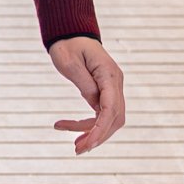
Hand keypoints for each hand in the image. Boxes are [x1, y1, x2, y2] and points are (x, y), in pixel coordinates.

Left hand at [49, 34, 123, 154]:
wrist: (71, 34)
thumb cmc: (68, 46)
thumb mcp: (69, 63)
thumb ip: (84, 85)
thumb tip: (96, 107)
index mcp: (109, 74)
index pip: (110, 108)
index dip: (100, 129)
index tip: (86, 144)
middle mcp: (116, 82)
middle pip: (115, 118)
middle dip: (97, 136)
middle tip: (77, 149)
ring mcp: (113, 87)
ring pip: (111, 119)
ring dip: (95, 133)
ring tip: (76, 145)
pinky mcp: (106, 92)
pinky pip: (103, 114)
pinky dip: (91, 125)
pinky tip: (76, 131)